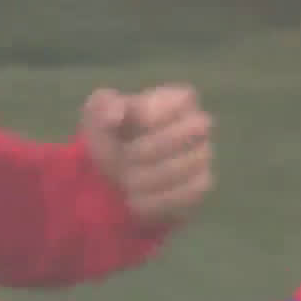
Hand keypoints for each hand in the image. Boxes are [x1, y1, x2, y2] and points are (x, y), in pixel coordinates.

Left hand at [80, 84, 213, 227]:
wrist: (113, 175)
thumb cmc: (111, 135)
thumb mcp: (98, 114)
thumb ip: (103, 107)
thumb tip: (116, 114)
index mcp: (176, 100)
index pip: (183, 99)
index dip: (155, 112)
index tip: (126, 125)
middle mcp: (197, 126)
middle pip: (193, 131)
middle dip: (152, 147)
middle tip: (125, 158)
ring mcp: (202, 157)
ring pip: (188, 166)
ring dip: (149, 177)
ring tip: (124, 182)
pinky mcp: (198, 187)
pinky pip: (188, 195)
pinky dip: (156, 201)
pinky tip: (134, 201)